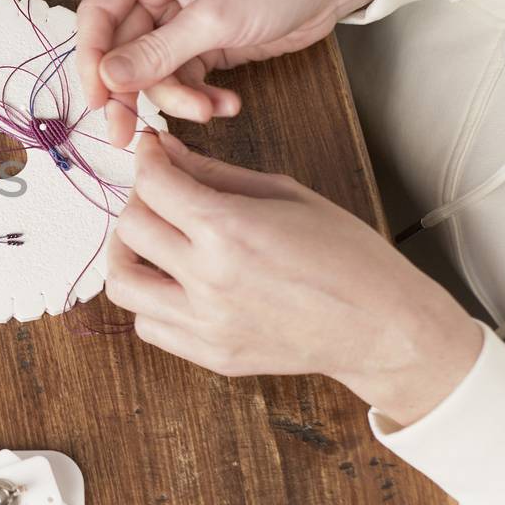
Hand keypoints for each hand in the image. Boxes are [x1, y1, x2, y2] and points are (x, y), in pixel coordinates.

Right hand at [77, 0, 380, 145]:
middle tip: (126, 133)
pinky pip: (179, 78)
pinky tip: (225, 103)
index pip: (96, 16)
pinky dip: (199, 96)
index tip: (98, 103)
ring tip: (209, 109)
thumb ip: (156, 53)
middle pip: (118, 51)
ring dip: (177, 97)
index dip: (91, 62)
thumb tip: (107, 80)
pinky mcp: (195, 41)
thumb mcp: (214, 17)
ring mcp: (171, 17)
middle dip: (133, 92)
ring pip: (149, 72)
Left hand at [105, 134, 481, 425]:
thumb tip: (162, 148)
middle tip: (161, 195)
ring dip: (127, 255)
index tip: (151, 152)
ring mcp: (205, 324)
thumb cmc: (346, 255)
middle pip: (129, 228)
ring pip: (122, 285)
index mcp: (229, 230)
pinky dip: (150, 302)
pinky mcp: (209, 355)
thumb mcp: (284, 195)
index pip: (152, 184)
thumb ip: (214, 173)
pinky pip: (147, 326)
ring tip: (153, 243)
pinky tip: (175, 285)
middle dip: (139, 201)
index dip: (146, 159)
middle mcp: (208, 280)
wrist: (382, 327)